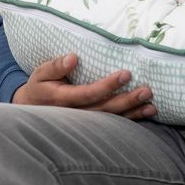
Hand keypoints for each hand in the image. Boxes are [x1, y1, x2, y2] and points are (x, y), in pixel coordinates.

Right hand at [12, 53, 156, 118]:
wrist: (32, 111)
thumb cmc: (40, 87)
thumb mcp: (40, 74)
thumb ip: (55, 66)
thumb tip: (73, 58)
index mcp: (63, 99)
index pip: (89, 93)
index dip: (108, 85)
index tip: (126, 74)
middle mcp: (76, 115)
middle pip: (105, 109)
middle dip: (127, 101)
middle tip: (147, 91)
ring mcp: (85, 123)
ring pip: (112, 120)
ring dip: (133, 113)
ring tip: (152, 106)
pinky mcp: (92, 126)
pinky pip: (114, 124)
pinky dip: (132, 120)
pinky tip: (147, 114)